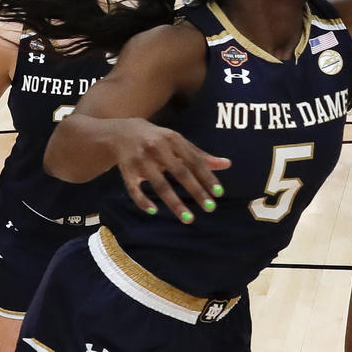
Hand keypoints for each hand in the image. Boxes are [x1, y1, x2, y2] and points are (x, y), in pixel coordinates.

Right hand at [111, 118, 230, 221]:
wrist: (123, 132)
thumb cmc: (159, 140)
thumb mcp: (179, 143)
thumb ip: (201, 156)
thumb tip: (228, 165)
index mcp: (173, 140)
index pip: (194, 160)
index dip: (207, 176)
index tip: (219, 193)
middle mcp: (157, 148)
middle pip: (179, 172)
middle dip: (196, 190)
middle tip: (210, 208)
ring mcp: (141, 160)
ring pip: (159, 184)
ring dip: (174, 203)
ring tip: (189, 218)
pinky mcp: (126, 171)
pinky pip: (134, 189)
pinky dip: (143, 201)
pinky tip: (154, 211)